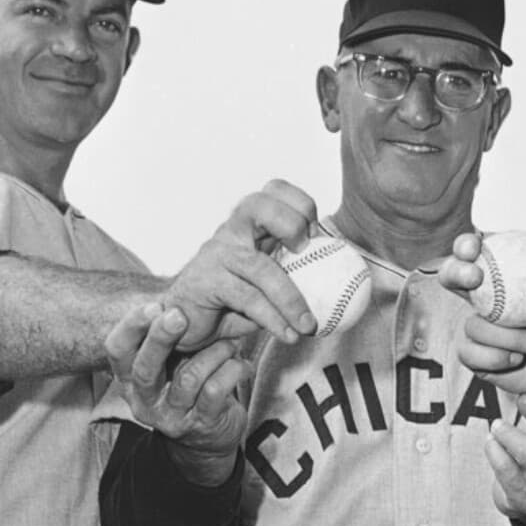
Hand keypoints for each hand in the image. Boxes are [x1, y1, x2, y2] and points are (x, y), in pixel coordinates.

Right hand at [104, 302, 251, 483]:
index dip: (131, 327)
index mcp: (131, 378)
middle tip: (179, 315)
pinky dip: (232, 370)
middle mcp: (144, 399)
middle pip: (146, 368)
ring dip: (214, 353)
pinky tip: (242, 364)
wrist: (209, 438)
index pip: (116, 350)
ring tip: (231, 342)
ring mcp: (172, 415)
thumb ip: (171, 336)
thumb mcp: (173, 361)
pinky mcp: (200, 424)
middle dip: (161, 338)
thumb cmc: (191, 386)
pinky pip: (215, 391)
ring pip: (188, 378)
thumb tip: (184, 293)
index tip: (153, 305)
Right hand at [165, 179, 319, 349]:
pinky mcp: (205, 281)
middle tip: (307, 252)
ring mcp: (216, 254)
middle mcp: (231, 232)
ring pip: (259, 266)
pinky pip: (247, 299)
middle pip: (258, 205)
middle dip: (290, 222)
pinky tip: (288, 335)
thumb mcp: (267, 284)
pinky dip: (273, 319)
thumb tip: (343, 290)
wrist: (182, 323)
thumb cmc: (230, 301)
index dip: (299, 203)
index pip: (273, 191)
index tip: (317, 233)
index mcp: (249, 225)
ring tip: (308, 325)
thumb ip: (295, 277)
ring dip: (291, 298)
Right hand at [442, 233, 525, 401]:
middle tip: (475, 277)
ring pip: (473, 325)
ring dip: (510, 338)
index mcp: (505, 274)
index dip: (466, 244)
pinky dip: (496, 357)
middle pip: (451, 276)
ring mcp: (477, 326)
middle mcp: (485, 297)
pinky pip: (470, 353)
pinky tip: (518, 360)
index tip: (475, 246)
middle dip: (455, 271)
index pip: (477, 252)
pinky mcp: (474, 355)